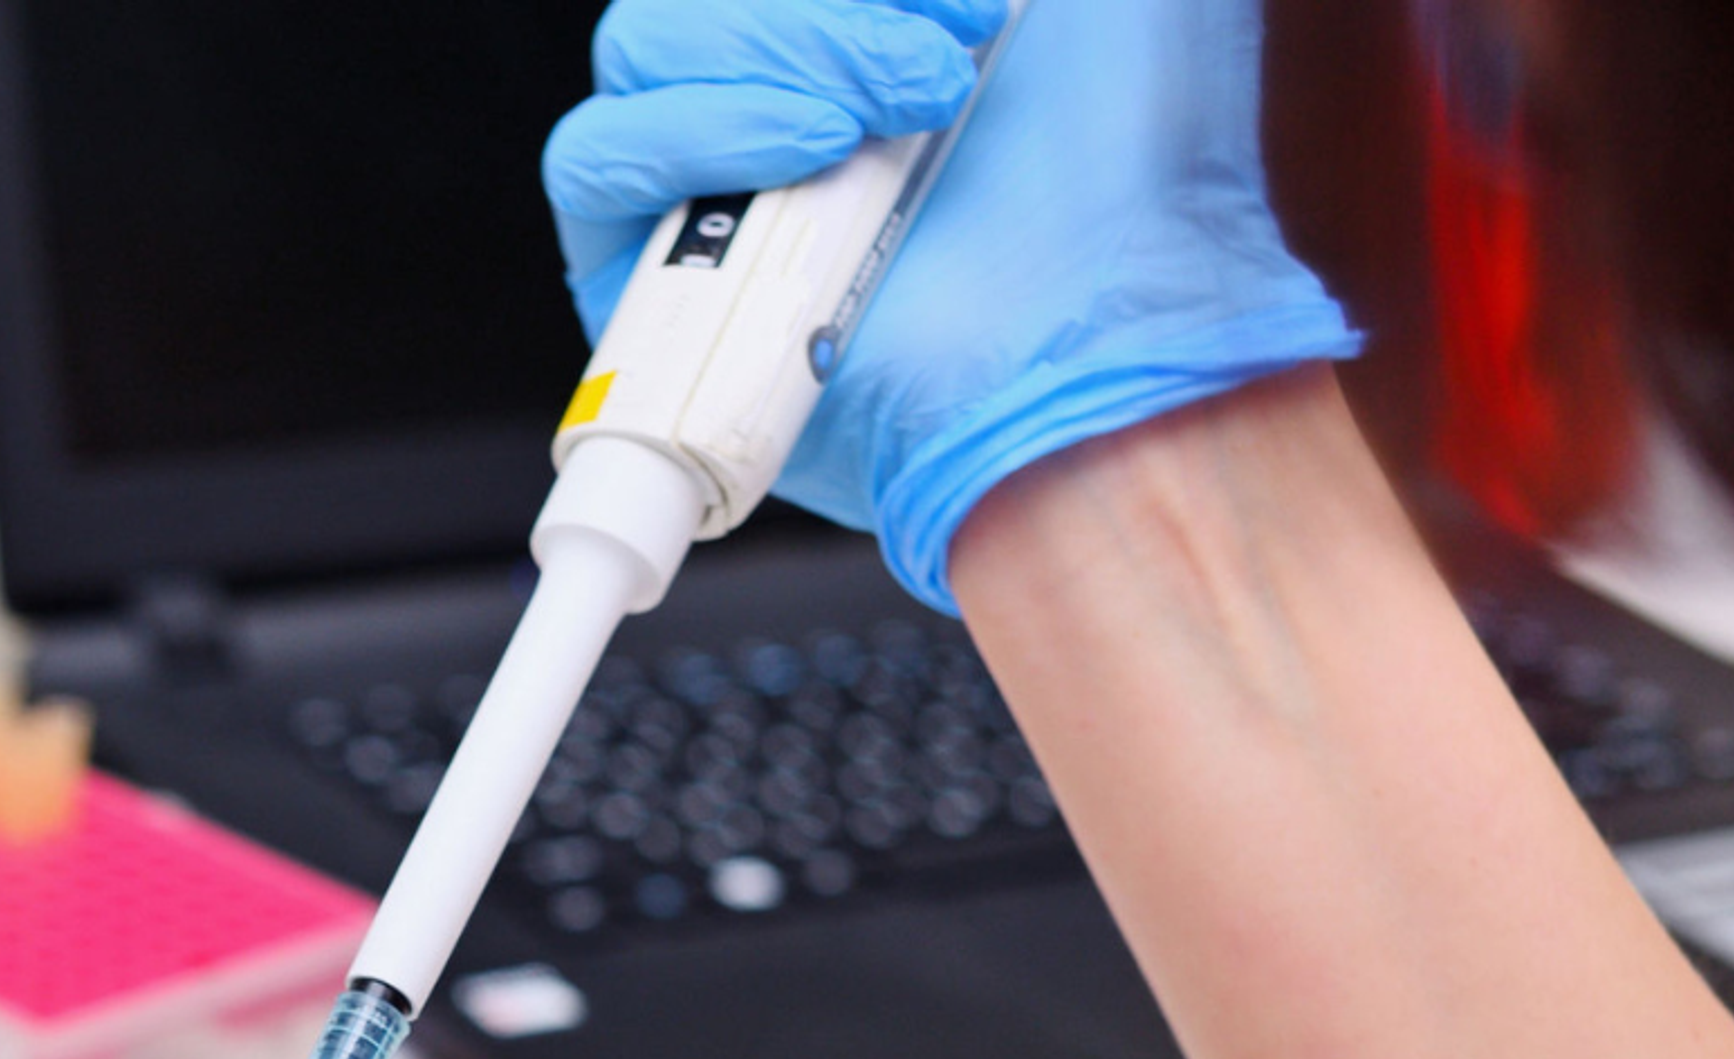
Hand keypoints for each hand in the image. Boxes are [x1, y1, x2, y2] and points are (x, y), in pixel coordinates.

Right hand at [544, 0, 1360, 606]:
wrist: (1115, 348)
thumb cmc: (1139, 188)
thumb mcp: (1125, 4)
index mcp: (856, 26)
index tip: (976, 0)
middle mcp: (769, 96)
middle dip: (817, 8)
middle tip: (938, 70)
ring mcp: (701, 188)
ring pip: (642, 48)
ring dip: (770, 49)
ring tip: (901, 115)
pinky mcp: (645, 285)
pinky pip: (595, 163)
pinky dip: (692, 130)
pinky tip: (811, 153)